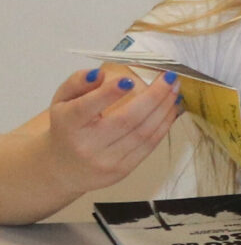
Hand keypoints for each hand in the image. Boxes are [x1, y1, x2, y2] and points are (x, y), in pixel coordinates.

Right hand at [45, 65, 180, 193]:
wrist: (64, 167)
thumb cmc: (67, 126)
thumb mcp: (61, 100)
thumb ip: (77, 82)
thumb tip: (100, 73)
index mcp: (68, 123)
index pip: (86, 108)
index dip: (108, 94)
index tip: (129, 79)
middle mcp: (86, 144)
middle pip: (127, 120)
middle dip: (154, 96)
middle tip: (169, 77)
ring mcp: (105, 160)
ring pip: (143, 133)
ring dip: (164, 109)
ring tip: (174, 91)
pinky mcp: (122, 170)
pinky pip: (149, 146)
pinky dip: (164, 125)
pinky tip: (170, 110)